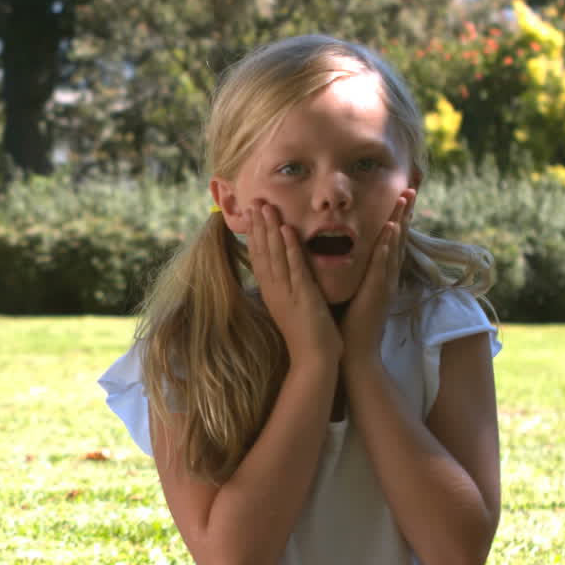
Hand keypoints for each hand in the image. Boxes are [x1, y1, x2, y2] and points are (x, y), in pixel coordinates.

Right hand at [242, 202, 341, 366]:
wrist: (312, 361)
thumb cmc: (306, 338)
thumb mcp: (291, 309)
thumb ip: (288, 290)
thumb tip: (285, 276)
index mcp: (272, 293)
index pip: (259, 259)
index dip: (255, 236)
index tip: (252, 215)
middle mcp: (274, 290)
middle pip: (262, 253)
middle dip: (258, 226)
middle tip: (255, 202)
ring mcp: (286, 293)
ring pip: (275, 256)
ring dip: (270, 230)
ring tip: (266, 207)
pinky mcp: (302, 296)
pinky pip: (294, 268)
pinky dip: (290, 248)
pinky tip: (287, 230)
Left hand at [339, 190, 414, 364]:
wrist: (354, 353)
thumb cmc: (349, 325)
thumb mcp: (353, 293)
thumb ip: (352, 275)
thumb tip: (339, 257)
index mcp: (380, 276)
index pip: (390, 243)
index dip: (396, 220)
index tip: (399, 198)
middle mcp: (386, 277)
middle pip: (397, 239)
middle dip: (404, 213)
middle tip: (410, 189)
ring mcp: (384, 284)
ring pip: (394, 247)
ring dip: (399, 222)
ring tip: (404, 200)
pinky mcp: (377, 293)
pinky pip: (382, 266)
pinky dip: (387, 248)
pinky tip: (389, 231)